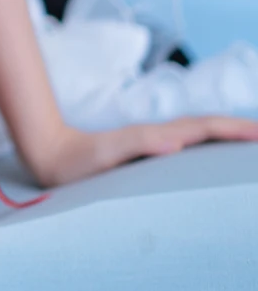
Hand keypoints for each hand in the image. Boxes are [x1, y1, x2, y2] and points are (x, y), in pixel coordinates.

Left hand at [25, 113, 257, 188]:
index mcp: (160, 136)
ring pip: (200, 137)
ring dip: (227, 138)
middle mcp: (161, 138)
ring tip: (251, 146)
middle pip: (210, 129)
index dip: (235, 130)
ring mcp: (156, 146)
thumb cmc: (80, 160)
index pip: (207, 128)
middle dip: (240, 131)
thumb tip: (174, 141)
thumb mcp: (108, 154)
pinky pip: (188, 150)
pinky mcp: (148, 157)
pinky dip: (208, 149)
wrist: (52, 155)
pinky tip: (211, 162)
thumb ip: (138, 144)